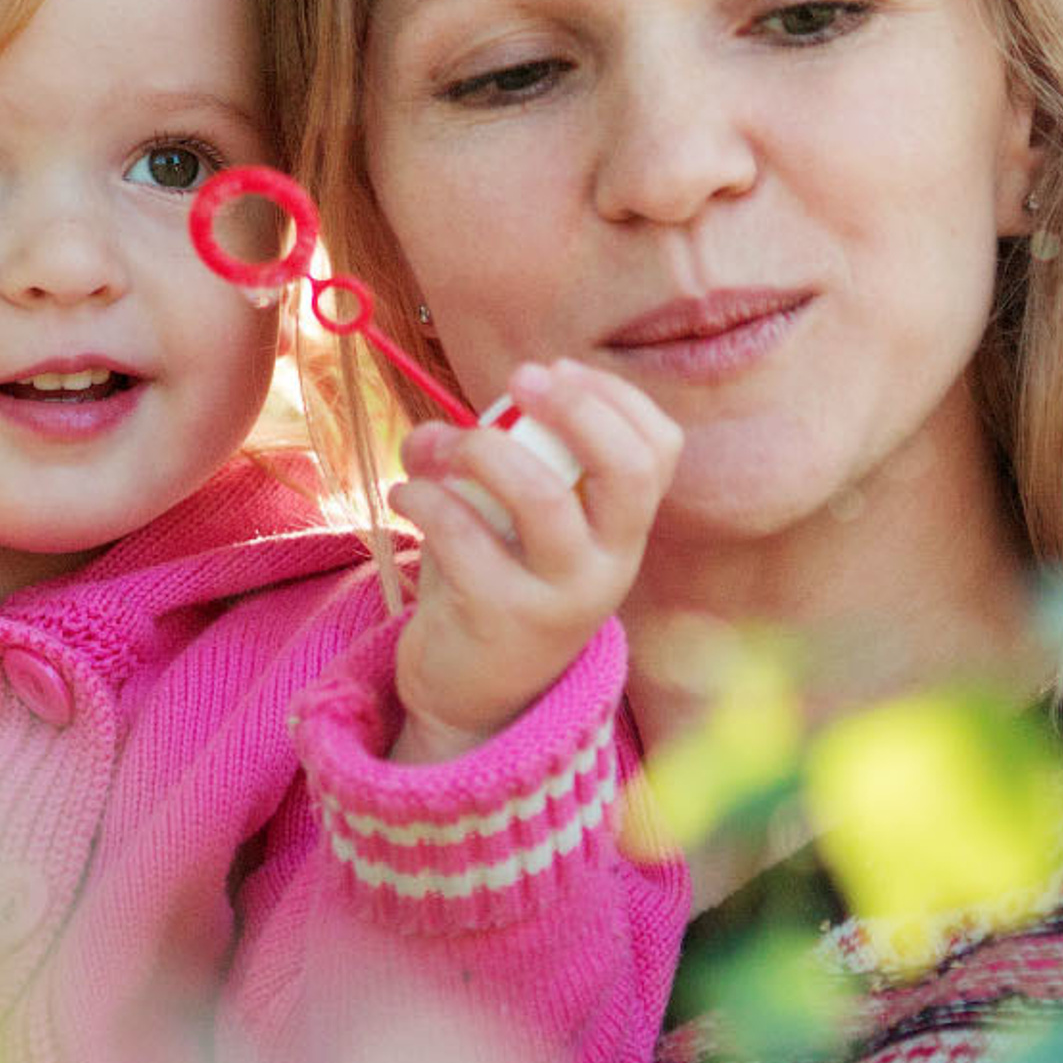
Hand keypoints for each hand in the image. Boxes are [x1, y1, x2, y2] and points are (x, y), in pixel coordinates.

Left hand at [389, 359, 680, 761]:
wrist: (475, 693)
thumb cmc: (498, 578)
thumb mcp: (519, 522)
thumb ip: (504, 463)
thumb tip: (448, 422)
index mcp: (624, 530)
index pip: (658, 449)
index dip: (613, 396)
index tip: (555, 369)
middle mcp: (611, 564)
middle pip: (626, 470)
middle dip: (574, 407)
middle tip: (519, 377)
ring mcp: (562, 597)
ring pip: (542, 498)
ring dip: (479, 449)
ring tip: (435, 446)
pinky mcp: (503, 619)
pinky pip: (465, 537)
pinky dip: (425, 498)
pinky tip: (404, 495)